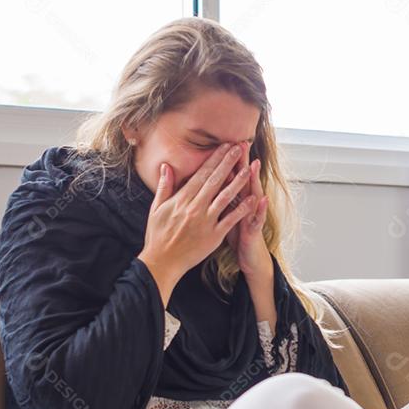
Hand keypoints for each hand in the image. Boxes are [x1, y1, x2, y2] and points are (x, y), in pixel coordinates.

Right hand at [138, 142, 258, 303]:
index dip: (214, 159)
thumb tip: (166, 166)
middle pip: (214, 181)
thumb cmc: (158, 235)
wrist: (162, 262)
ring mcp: (205, 221)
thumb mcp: (156, 208)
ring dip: (237, 182)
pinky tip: (252, 199)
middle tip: (239, 148)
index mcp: (181, 199)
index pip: (200, 174)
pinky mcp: (213, 236)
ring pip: (224, 197)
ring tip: (248, 169)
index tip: (224, 147)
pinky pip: (230, 220)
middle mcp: (194, 207)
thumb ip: (164, 186)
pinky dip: (241, 209)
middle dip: (227, 163)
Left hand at [223, 150, 270, 278]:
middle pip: (242, 180)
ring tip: (254, 165)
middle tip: (241, 143)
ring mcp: (251, 215)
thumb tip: (207, 183)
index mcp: (232, 200)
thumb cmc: (236, 235)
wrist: (249, 256)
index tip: (222, 143)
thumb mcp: (224, 215)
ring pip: (253, 195)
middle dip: (241, 163)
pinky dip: (259, 209)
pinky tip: (261, 199)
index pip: (228, 177)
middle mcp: (244, 204)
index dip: (225, 161)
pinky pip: (257, 218)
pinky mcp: (254, 229)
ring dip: (254, 181)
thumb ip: (218, 198)